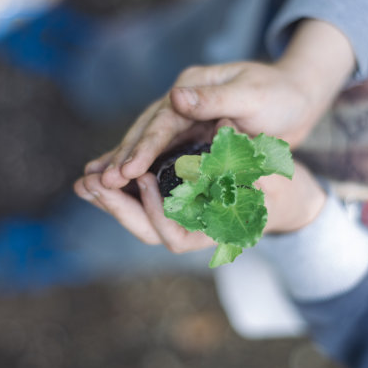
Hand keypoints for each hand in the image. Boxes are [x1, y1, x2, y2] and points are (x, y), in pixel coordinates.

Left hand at [73, 161, 325, 253]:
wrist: (282, 198)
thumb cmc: (281, 191)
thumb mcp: (273, 178)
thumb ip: (252, 163)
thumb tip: (224, 130)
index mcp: (215, 232)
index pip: (175, 236)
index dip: (156, 213)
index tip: (145, 179)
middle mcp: (192, 230)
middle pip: (147, 231)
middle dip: (118, 208)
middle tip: (93, 183)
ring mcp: (180, 218)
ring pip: (138, 217)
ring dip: (110, 199)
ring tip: (84, 179)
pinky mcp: (173, 202)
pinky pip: (141, 201)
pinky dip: (119, 188)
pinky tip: (99, 171)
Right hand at [86, 19, 354, 189]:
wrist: (295, 97)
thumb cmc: (280, 95)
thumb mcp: (252, 94)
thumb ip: (215, 98)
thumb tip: (175, 96)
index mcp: (191, 86)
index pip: (160, 121)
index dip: (142, 148)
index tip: (124, 171)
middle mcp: (181, 101)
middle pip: (145, 132)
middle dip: (123, 159)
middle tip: (98, 184)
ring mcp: (183, 117)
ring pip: (147, 143)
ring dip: (124, 163)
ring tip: (94, 184)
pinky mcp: (190, 134)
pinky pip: (161, 152)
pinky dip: (141, 166)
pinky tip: (122, 180)